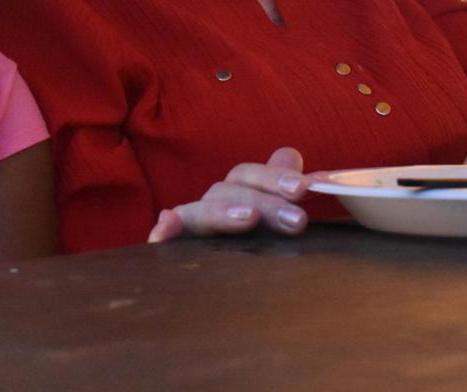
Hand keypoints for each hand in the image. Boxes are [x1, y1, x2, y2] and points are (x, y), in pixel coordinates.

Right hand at [148, 147, 309, 243]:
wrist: (237, 307)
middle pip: (227, 191)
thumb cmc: (262, 250)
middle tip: (297, 220)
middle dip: (264, 202)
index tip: (302, 188)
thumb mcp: (279, 219)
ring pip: (198, 211)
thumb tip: (295, 159)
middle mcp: (212, 207)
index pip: (248, 176)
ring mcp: (191, 229)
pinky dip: (165, 230)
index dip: (273, 176)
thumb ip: (285, 190)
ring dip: (221, 211)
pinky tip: (165, 228)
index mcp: (236, 195)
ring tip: (249, 218)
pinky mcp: (175, 252)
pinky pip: (164, 238)